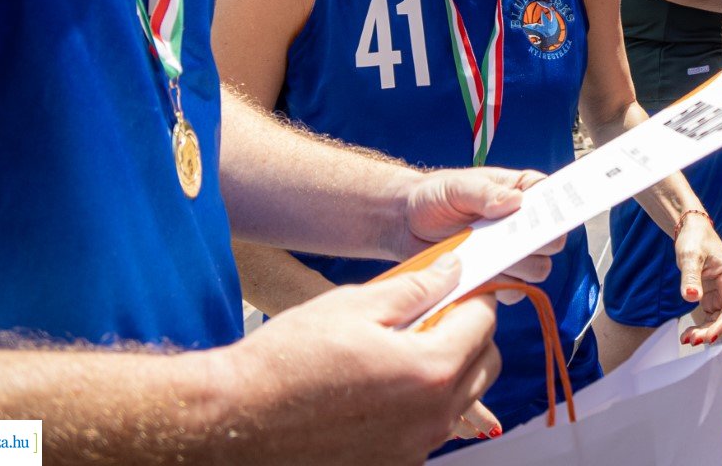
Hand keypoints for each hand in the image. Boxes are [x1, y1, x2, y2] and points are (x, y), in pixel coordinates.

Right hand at [216, 254, 501, 462]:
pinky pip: (430, 427)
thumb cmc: (285, 364)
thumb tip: (452, 272)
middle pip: (486, 365)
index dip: (473, 297)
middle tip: (437, 316)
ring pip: (461, 398)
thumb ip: (415, 289)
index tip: (459, 288)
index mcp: (429, 370)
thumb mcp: (352, 305)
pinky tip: (383, 387)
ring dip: (449, 369)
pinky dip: (422, 403)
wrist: (235, 422)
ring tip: (403, 350)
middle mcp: (431, 417)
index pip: (483, 322)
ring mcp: (414, 448)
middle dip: (471, 334)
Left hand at [402, 167, 562, 298]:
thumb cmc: (434, 196)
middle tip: (515, 238)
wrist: (406, 224)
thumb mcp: (457, 187)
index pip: (554, 198)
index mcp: (520, 192)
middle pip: (553, 240)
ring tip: (491, 256)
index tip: (548, 216)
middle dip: (539, 242)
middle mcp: (522, 224)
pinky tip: (479, 274)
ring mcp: (510, 252)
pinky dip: (500, 287)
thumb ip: (484, 194)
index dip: (558, 208)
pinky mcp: (496, 277)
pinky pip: (513, 291)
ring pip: (538, 270)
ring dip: (519, 267)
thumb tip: (514, 202)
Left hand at [673, 214, 721, 346]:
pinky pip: (710, 318)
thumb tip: (691, 298)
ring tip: (687, 340)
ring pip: (719, 321)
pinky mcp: (710, 297)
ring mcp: (721, 294)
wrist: (690, 230)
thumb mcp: (690, 255)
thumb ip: (690, 276)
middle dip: (713, 331)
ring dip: (706, 333)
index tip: (710, 336)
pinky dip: (701, 328)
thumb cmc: (695, 237)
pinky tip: (688, 335)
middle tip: (693, 340)